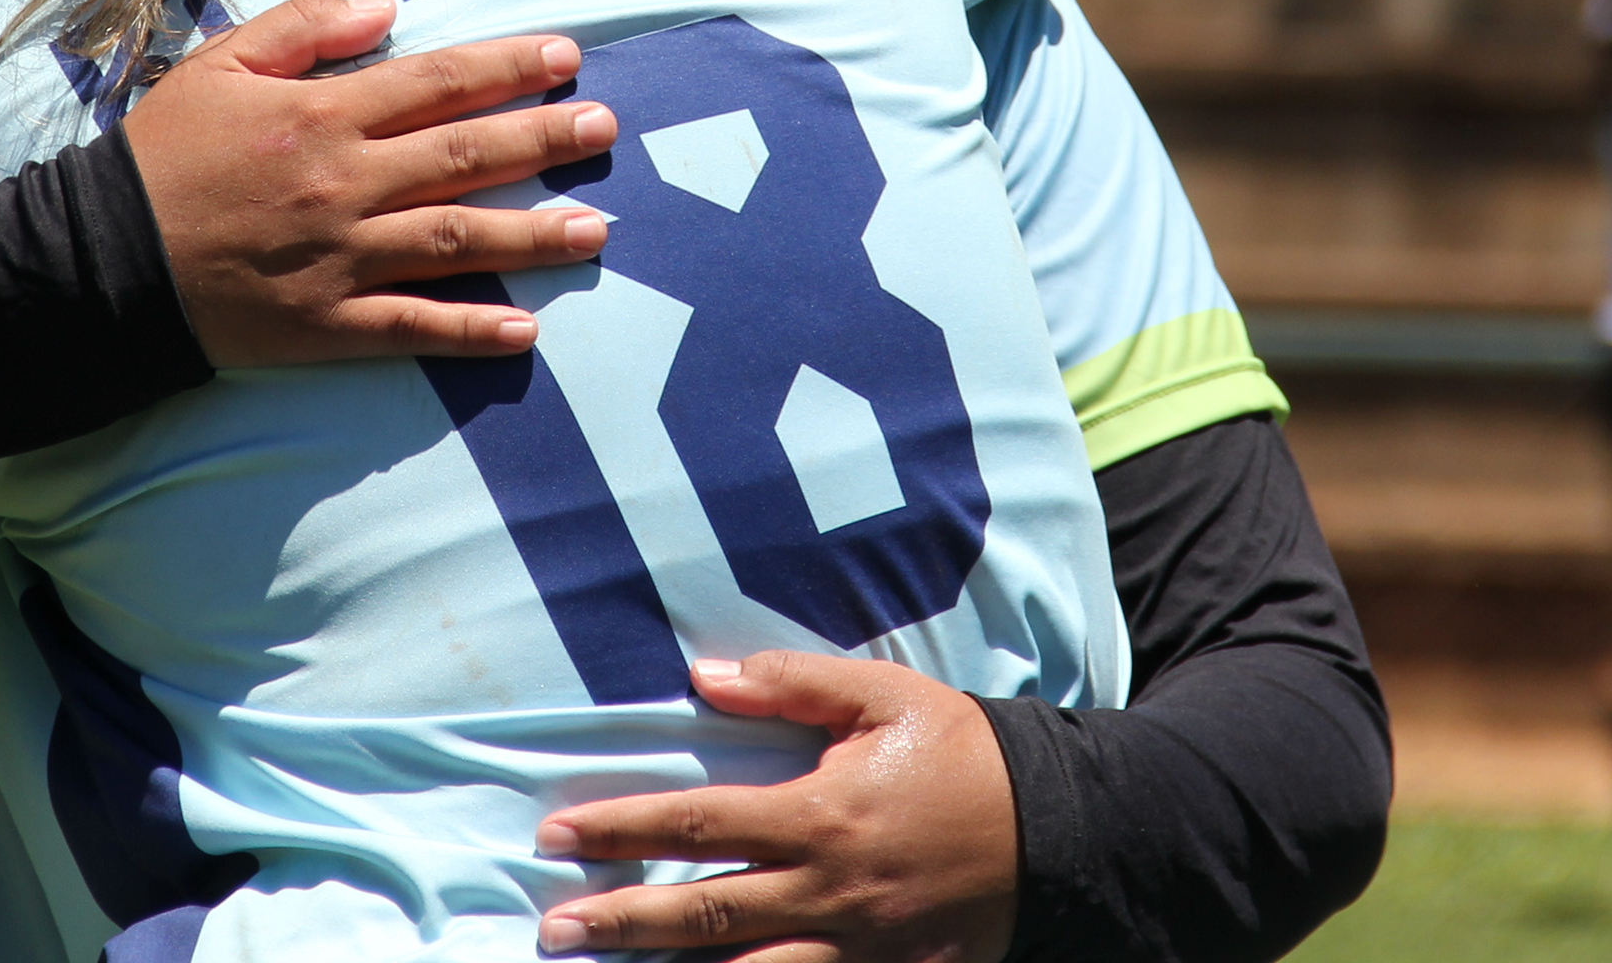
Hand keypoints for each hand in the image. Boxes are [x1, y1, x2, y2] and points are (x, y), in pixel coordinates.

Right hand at [125, 0, 616, 368]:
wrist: (98, 261)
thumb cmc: (159, 156)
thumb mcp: (219, 65)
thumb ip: (305, 27)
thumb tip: (390, 9)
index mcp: (321, 114)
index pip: (437, 80)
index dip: (508, 66)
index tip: (567, 56)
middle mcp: (344, 183)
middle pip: (466, 156)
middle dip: (545, 139)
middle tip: (607, 128)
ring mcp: (339, 259)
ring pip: (457, 242)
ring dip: (534, 234)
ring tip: (597, 228)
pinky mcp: (324, 325)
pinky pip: (411, 328)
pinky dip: (470, 331)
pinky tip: (526, 330)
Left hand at [535, 654, 1018, 962]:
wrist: (1057, 831)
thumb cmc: (959, 754)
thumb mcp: (883, 696)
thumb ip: (793, 682)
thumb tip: (704, 675)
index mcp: (819, 815)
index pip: (696, 823)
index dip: (620, 829)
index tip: (557, 836)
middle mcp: (826, 891)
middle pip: (702, 912)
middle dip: (621, 921)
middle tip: (554, 929)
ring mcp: (854, 947)